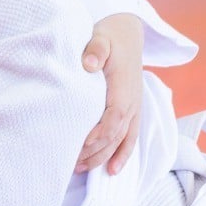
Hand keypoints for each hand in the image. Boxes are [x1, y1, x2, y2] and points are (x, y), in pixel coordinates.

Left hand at [76, 13, 143, 174]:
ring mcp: (135, 108)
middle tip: (70, 164)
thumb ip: (95, 48)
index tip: (80, 145)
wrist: (128, 34)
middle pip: (116, 134)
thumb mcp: (100, 37)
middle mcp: (133, 100)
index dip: (100, 134)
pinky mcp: (133, 112)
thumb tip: (90, 63)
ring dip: (103, 157)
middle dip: (94, 152)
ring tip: (80, 169)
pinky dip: (122, 155)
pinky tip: (111, 171)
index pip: (114, 115)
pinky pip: (130, 138)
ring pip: (122, 140)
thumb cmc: (108, 37)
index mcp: (124, 85)